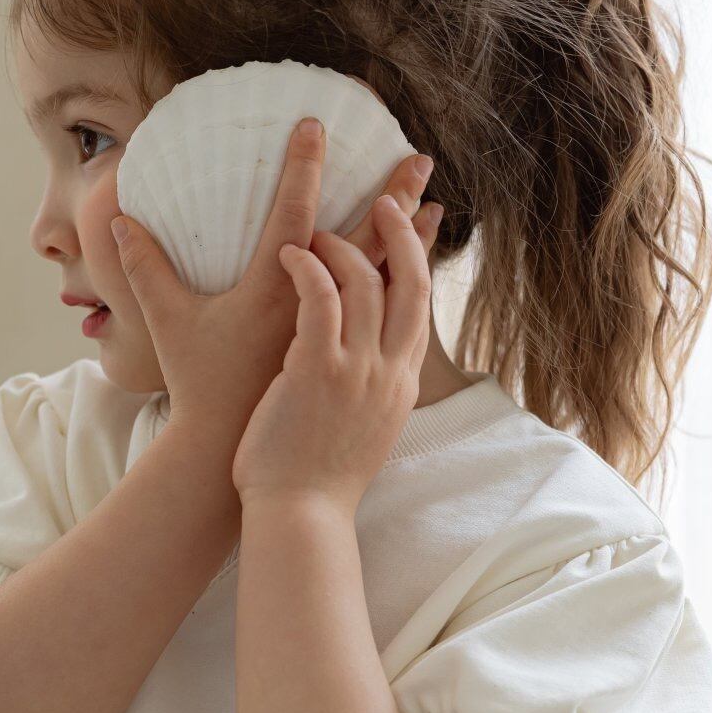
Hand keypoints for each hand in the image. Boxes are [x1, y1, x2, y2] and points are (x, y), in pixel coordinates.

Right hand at [112, 124, 435, 452]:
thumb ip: (144, 268)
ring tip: (435, 203)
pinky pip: (389, 315)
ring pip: (387, 278)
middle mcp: (315, 310)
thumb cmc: (199, 386)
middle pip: (365, 242)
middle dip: (391, 196)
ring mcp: (338, 338)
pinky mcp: (348, 360)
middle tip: (417, 157)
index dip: (302, 166)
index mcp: (272, 292)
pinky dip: (406, 285)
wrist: (228, 452)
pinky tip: (421, 267)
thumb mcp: (169, 323)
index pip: (294, 216)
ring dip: (412, 238)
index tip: (315, 124)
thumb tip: (117, 219)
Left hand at [231, 186, 444, 516]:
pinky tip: (288, 252)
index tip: (423, 215)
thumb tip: (364, 365)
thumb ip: (369, 388)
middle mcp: (388, 371)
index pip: (423, 302)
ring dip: (341, 246)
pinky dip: (307, 268)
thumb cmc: (316, 477)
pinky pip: (321, 301)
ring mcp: (357, 371)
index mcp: (400, 382)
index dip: (423, 254)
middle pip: (411, 282)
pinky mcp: (317, 372)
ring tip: (314, 231)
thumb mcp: (362, 428)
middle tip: (386, 197)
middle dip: (402, 231)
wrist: (300, 515)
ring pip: (366, 284)